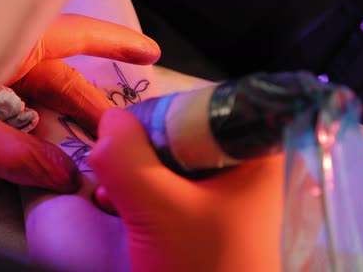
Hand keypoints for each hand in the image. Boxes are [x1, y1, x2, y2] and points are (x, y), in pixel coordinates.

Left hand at [0, 14, 160, 209]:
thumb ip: (19, 156)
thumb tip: (64, 178)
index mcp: (13, 44)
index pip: (79, 36)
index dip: (117, 44)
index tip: (149, 53)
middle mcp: (5, 59)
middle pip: (61, 87)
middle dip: (85, 121)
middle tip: (112, 149)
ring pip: (28, 115)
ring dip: (37, 153)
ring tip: (59, 184)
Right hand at [88, 108, 283, 271]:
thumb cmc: (205, 270)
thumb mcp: (159, 211)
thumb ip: (126, 158)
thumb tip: (106, 121)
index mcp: (255, 151)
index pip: (196, 107)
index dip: (152, 120)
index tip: (118, 146)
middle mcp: (248, 165)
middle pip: (180, 136)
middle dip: (137, 157)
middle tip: (113, 180)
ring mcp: (232, 194)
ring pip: (172, 164)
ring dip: (135, 180)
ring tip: (113, 201)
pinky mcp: (215, 217)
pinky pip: (173, 191)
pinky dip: (145, 200)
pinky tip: (124, 214)